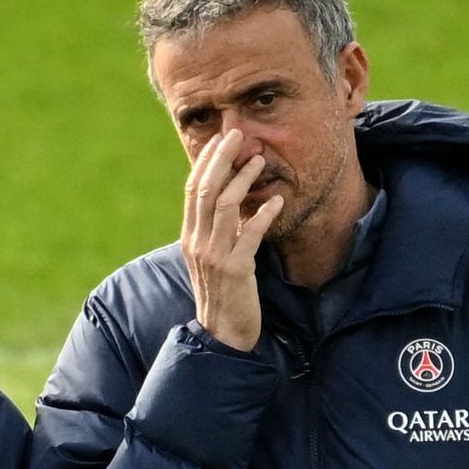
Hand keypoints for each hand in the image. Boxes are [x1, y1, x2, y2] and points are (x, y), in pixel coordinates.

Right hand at [176, 126, 292, 351]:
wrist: (222, 334)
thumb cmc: (223, 294)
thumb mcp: (212, 258)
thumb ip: (216, 231)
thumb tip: (229, 201)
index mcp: (190, 237)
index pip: (193, 189)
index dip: (205, 161)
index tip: (220, 139)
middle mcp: (198, 243)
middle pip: (206, 189)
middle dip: (222, 158)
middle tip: (238, 134)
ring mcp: (215, 256)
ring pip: (225, 206)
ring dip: (243, 178)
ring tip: (260, 160)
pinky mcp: (236, 270)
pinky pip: (250, 235)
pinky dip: (263, 214)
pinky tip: (278, 201)